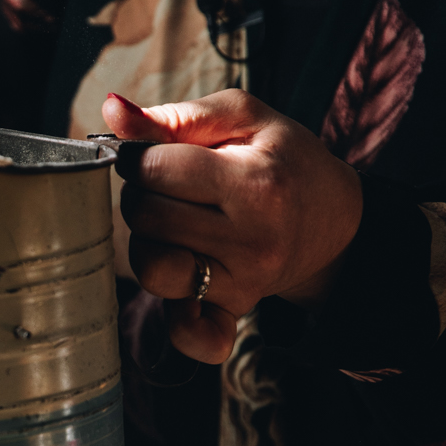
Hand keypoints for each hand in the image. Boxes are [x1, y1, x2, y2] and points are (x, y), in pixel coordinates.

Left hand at [102, 89, 362, 365]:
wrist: (334, 218)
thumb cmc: (283, 160)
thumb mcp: (244, 118)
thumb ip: (176, 114)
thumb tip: (111, 110)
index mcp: (255, 184)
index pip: (157, 169)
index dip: (139, 156)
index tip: (152, 155)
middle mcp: (251, 240)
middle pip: (148, 217)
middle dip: (141, 194)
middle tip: (165, 187)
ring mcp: (243, 282)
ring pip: (152, 268)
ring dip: (147, 241)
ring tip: (172, 223)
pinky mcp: (235, 310)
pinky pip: (193, 335)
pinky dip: (178, 322)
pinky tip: (184, 288)